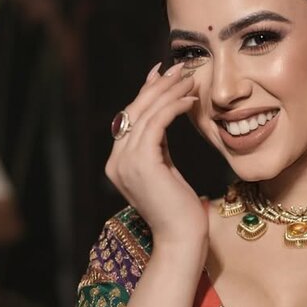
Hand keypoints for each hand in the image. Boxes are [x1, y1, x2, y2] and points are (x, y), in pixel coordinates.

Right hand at [104, 63, 207, 250]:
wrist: (182, 239)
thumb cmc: (181, 210)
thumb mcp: (166, 169)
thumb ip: (159, 143)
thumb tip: (164, 112)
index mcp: (118, 163)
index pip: (130, 118)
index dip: (147, 92)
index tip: (164, 74)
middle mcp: (116, 162)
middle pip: (134, 111)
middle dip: (158, 86)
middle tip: (180, 67)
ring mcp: (126, 163)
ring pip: (145, 114)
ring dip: (169, 92)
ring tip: (190, 79)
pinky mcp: (142, 164)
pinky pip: (156, 124)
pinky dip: (173, 107)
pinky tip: (190, 100)